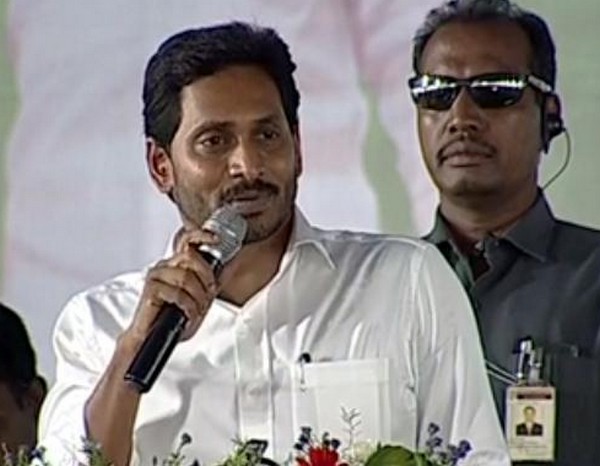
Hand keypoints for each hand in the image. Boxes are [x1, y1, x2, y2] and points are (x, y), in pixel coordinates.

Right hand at [125, 228, 220, 343]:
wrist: (155, 338)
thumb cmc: (174, 318)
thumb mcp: (200, 298)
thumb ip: (211, 282)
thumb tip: (229, 267)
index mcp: (177, 264)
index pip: (187, 240)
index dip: (201, 235)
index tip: (216, 239)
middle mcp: (165, 266)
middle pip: (191, 257)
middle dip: (205, 279)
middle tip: (208, 296)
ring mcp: (156, 275)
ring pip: (186, 277)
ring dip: (197, 298)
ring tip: (196, 310)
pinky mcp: (150, 288)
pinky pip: (177, 292)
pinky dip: (187, 307)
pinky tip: (186, 315)